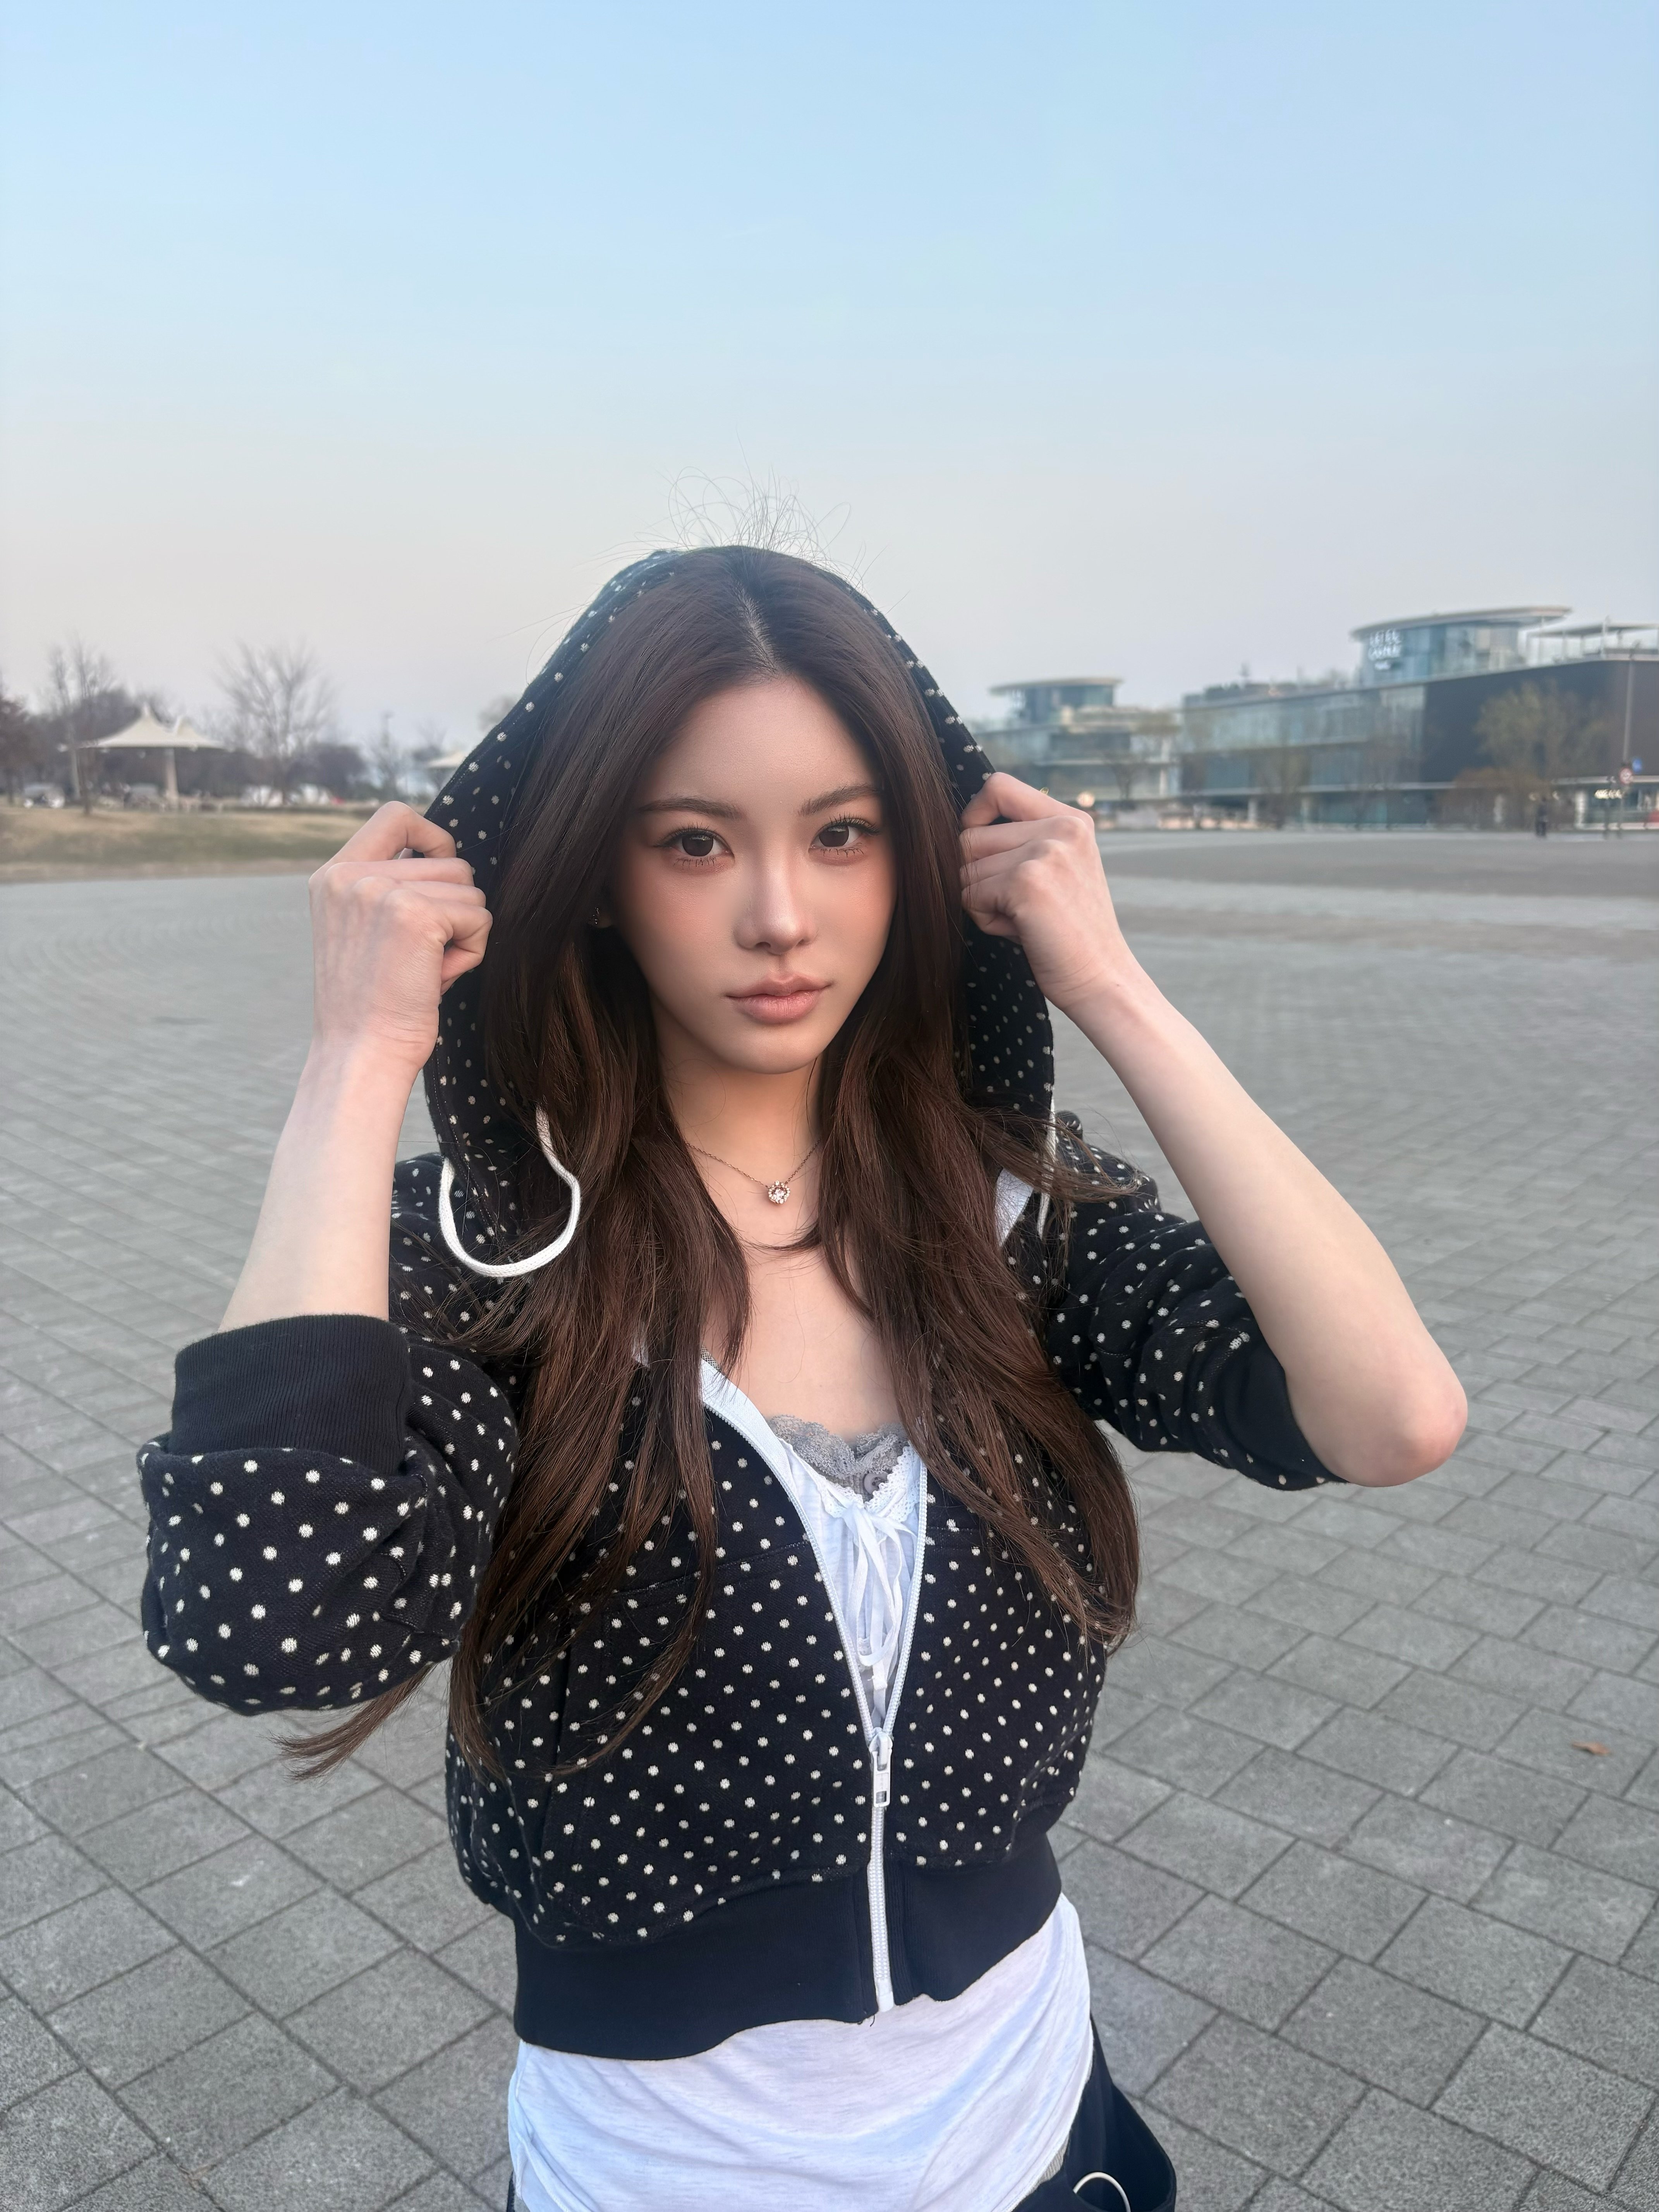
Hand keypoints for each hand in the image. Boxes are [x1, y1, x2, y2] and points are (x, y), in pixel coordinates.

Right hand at [307, 803, 490, 1077]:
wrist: (361, 1053)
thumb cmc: (372, 1005)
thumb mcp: (364, 930)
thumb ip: (389, 889)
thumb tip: (450, 859)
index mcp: (334, 875)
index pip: (395, 815)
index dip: (433, 835)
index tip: (443, 871)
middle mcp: (352, 875)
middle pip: (451, 862)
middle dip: (455, 910)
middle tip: (425, 957)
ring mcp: (382, 891)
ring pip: (470, 891)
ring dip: (464, 934)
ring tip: (428, 970)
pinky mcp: (416, 915)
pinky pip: (479, 918)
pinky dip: (472, 952)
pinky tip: (438, 979)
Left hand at [959, 773, 1136, 1014]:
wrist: (1101, 978)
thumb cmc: (1069, 932)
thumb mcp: (1057, 869)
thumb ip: (1021, 841)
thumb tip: (960, 829)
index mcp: (1070, 819)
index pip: (998, 785)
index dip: (975, 814)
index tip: (980, 847)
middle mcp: (1061, 828)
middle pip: (970, 835)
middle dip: (978, 875)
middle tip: (1015, 904)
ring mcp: (1045, 853)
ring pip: (966, 869)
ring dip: (981, 901)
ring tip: (1022, 919)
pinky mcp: (1026, 883)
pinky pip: (970, 896)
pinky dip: (985, 920)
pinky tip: (1021, 931)